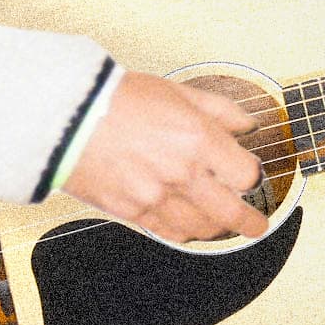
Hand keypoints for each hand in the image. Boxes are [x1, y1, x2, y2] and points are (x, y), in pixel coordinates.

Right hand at [60, 72, 273, 241]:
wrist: (68, 116)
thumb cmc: (118, 98)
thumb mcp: (178, 91)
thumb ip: (219, 110)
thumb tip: (246, 123)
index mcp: (198, 139)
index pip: (246, 174)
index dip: (252, 175)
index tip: (250, 175)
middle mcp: (181, 172)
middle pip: (230, 213)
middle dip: (249, 223)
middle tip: (255, 226)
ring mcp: (156, 196)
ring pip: (200, 228)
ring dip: (215, 229)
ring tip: (220, 224)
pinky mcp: (131, 211)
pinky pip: (167, 232)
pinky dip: (182, 232)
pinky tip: (187, 226)